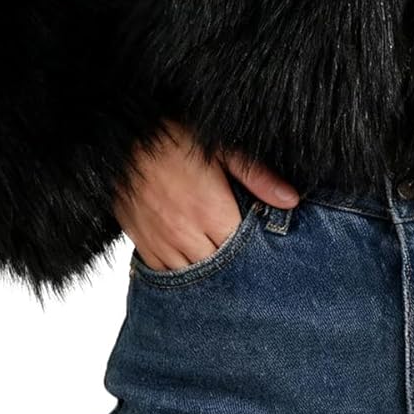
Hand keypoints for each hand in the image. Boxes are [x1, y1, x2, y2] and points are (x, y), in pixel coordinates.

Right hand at [113, 118, 300, 272]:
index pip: (244, 252)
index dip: (256, 252)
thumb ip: (258, 178)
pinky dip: (180, 272)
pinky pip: (164, 274)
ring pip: (192, 277)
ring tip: (220, 260)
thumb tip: (291, 201)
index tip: (264, 248)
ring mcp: (161, 243)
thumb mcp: (223, 149)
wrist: (122, 136)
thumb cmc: (173, 136)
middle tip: (247, 259)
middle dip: (234, 266)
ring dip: (207, 272)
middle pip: (220, 270)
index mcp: (211, 212)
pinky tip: (192, 261)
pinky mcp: (142, 244)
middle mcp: (186, 235)